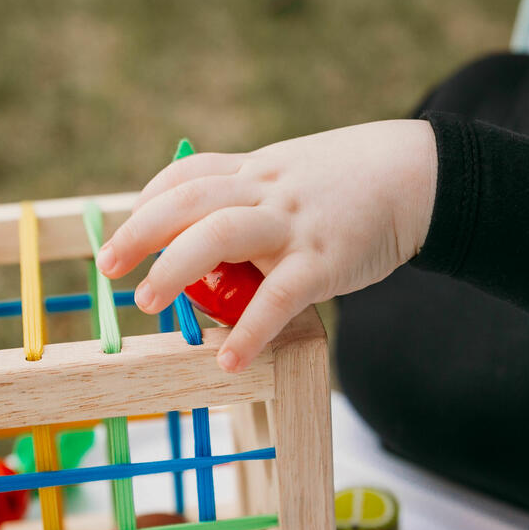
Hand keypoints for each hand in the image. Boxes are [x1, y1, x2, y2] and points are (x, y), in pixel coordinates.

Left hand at [96, 120, 437, 371]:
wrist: (419, 176)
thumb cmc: (355, 183)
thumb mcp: (297, 174)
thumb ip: (259, 197)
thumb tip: (218, 235)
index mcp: (258, 169)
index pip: (188, 174)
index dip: (150, 200)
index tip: (127, 226)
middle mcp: (267, 188)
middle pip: (189, 200)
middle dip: (141, 232)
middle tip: (109, 268)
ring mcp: (293, 222)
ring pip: (221, 233)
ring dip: (177, 268)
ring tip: (150, 304)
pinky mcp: (323, 259)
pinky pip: (279, 295)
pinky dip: (251, 329)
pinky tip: (230, 361)